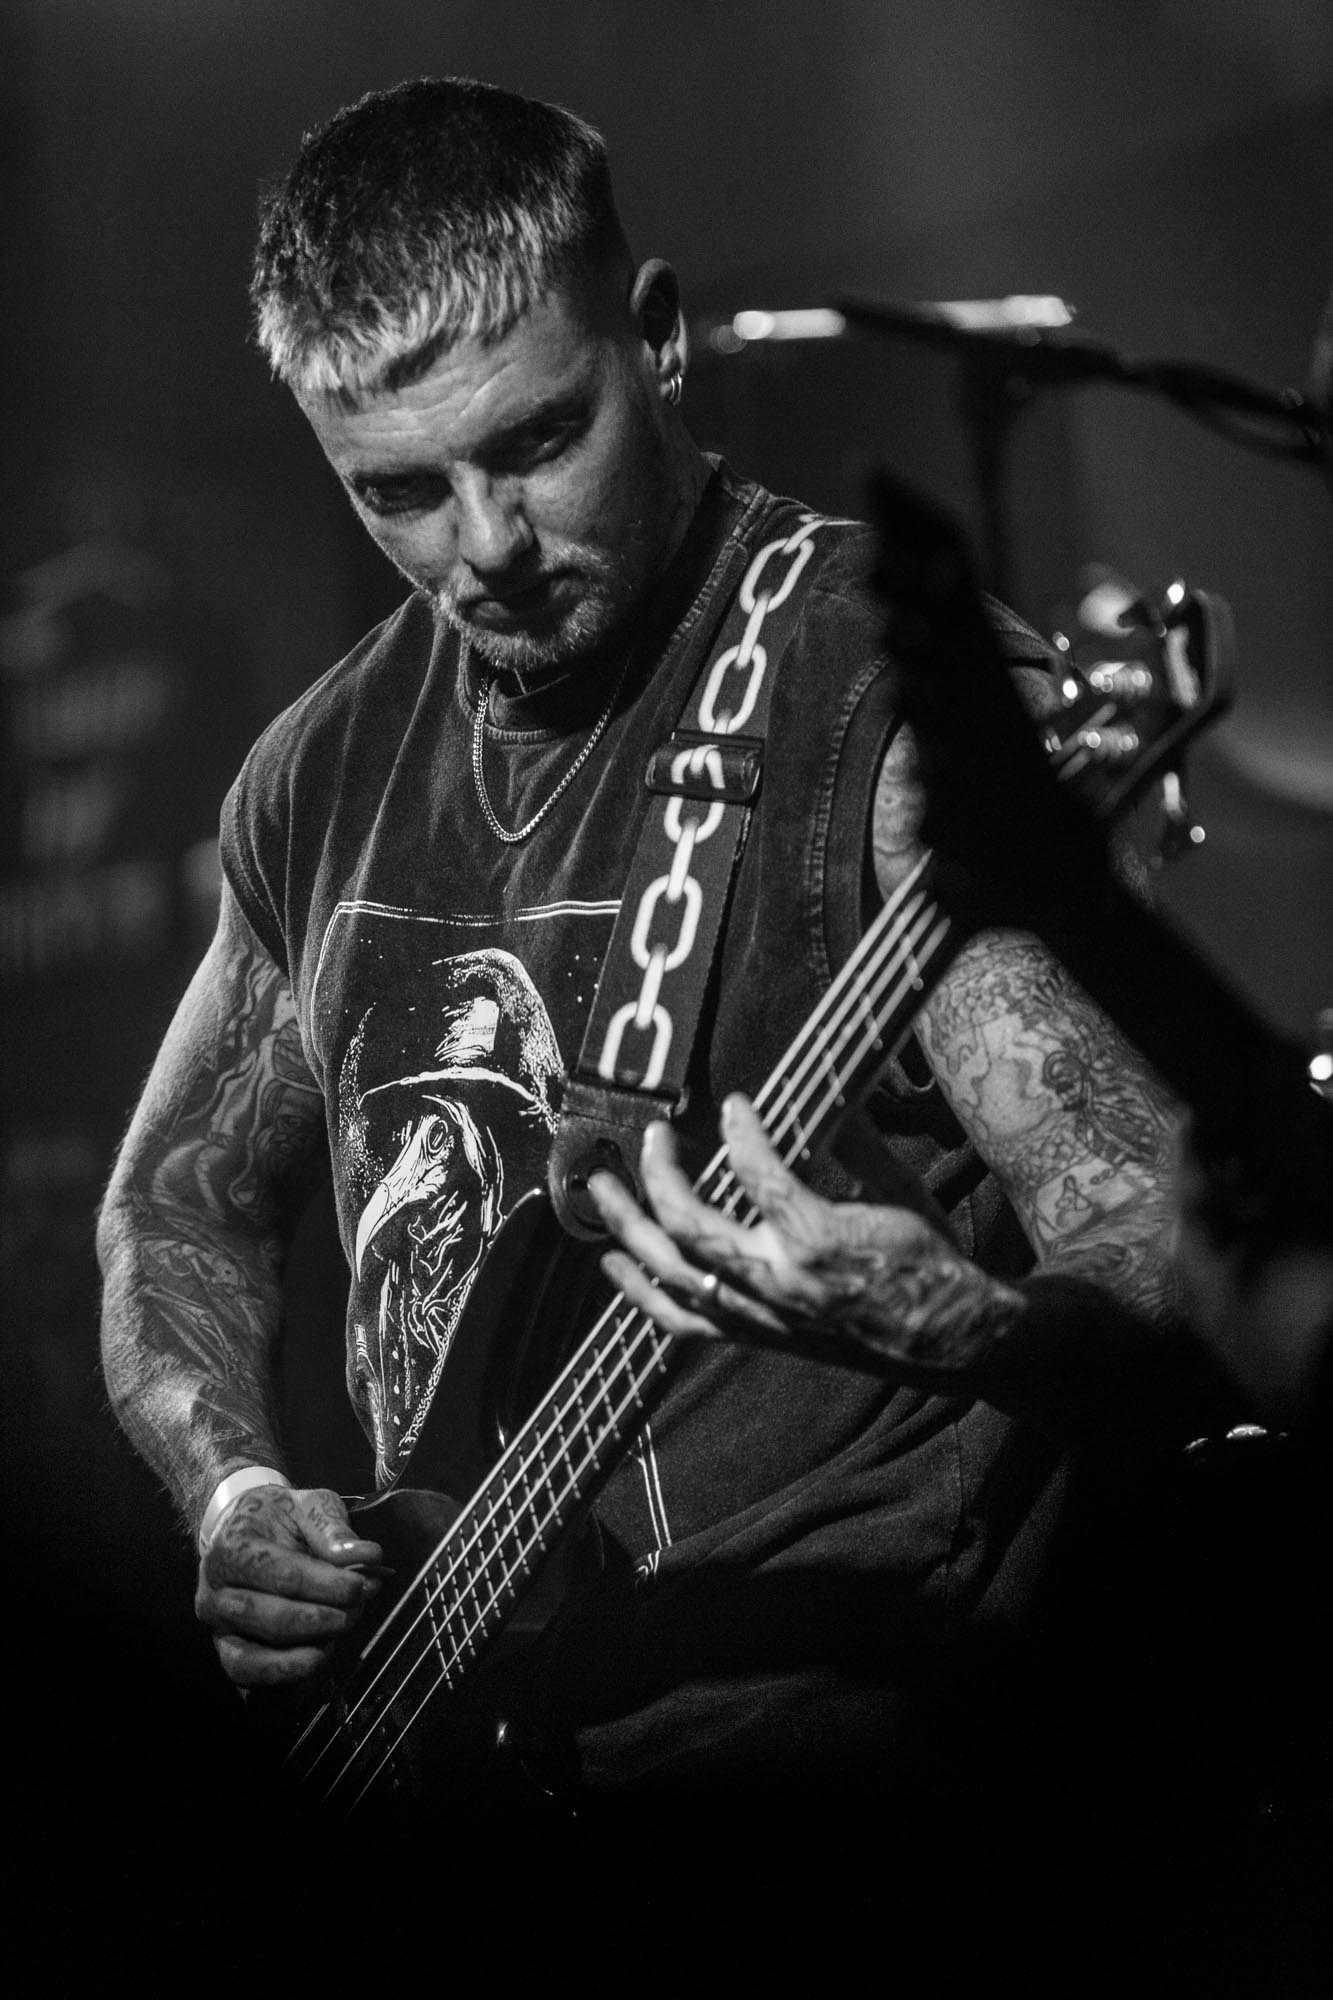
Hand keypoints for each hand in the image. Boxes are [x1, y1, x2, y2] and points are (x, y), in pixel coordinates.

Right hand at [195, 1483, 383, 1688]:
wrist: (243, 1528)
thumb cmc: (278, 1517)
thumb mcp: (307, 1505)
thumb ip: (334, 1530)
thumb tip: (365, 1557)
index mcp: (231, 1549)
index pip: (282, 1574)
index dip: (327, 1585)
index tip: (361, 1586)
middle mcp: (214, 1592)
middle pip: (270, 1619)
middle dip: (321, 1620)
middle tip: (356, 1610)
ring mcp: (217, 1626)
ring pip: (253, 1658)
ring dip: (303, 1656)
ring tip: (336, 1639)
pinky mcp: (226, 1650)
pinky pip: (249, 1677)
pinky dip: (284, 1678)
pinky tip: (315, 1660)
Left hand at [590, 1094, 1022, 1382]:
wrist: (949, 1340)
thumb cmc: (930, 1261)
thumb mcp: (903, 1192)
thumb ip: (858, 1144)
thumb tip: (831, 1096)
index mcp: (819, 1239)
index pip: (758, 1173)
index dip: (739, 1131)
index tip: (732, 1104)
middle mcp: (779, 1281)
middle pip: (690, 1226)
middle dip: (658, 1175)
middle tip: (652, 1136)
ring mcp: (760, 1313)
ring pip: (672, 1274)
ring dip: (629, 1227)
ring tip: (599, 1189)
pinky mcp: (756, 1333)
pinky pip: (683, 1319)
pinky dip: (641, 1292)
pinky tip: (615, 1264)